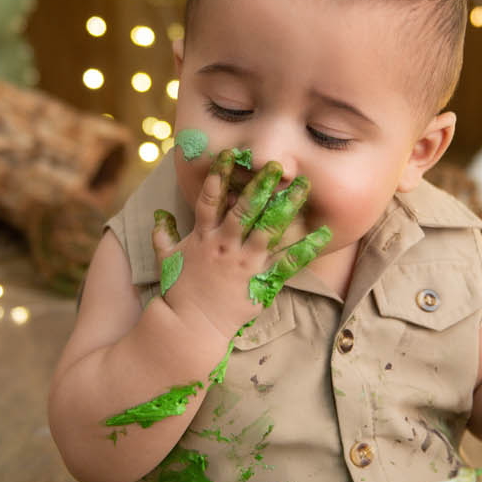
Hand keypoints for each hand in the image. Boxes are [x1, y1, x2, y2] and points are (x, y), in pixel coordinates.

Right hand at [150, 149, 330, 338]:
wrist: (190, 327)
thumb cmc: (179, 292)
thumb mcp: (165, 260)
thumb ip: (162, 236)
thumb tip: (158, 216)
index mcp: (203, 237)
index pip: (210, 200)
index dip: (219, 175)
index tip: (230, 154)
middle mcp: (225, 246)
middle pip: (245, 210)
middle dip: (261, 186)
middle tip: (277, 165)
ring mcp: (244, 263)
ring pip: (269, 230)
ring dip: (287, 207)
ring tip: (303, 187)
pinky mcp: (260, 282)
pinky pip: (287, 263)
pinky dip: (305, 249)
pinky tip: (323, 235)